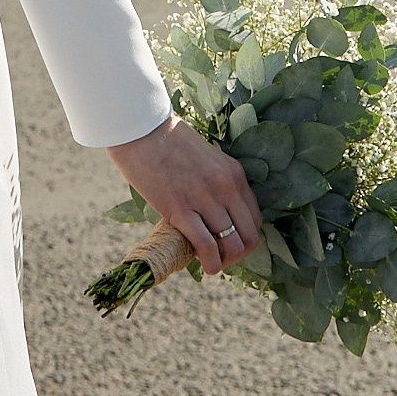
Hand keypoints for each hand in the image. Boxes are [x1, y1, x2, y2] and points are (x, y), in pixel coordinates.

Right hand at [107, 111, 261, 275]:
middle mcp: (226, 187)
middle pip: (249, 236)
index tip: (229, 242)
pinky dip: (210, 262)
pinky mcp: (180, 209)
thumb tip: (214, 210)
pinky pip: (206, 245)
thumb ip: (216, 182)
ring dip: (224, 261)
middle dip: (238, 254)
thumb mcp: (206, 159)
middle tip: (222, 257)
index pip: (255, 218)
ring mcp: (205, 198)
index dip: (245, 237)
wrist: (140, 129)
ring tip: (212, 264)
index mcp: (234, 174)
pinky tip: (204, 266)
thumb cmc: (167, 142)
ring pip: (231, 245)